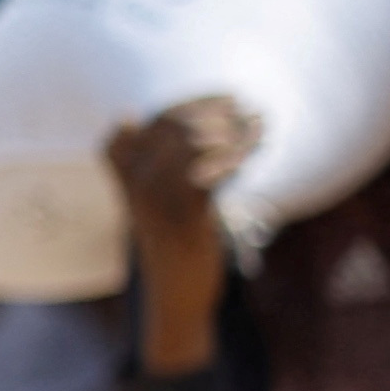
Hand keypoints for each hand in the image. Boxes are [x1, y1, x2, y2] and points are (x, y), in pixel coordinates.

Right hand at [104, 96, 260, 370]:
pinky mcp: (182, 218)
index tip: (231, 97)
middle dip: (223, 114)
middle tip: (255, 114)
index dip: (198, 102)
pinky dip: (237, 157)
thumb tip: (164, 117)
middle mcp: (136, 181)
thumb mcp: (162, 196)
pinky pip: (210, 174)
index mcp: (127, 170)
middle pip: (179, 125)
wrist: (175, 293)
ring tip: (262, 128)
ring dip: (237, 132)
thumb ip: (164, 159)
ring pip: (196, 144)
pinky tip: (256, 152)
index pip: (160, 117)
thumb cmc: (176, 241)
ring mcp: (156, 199)